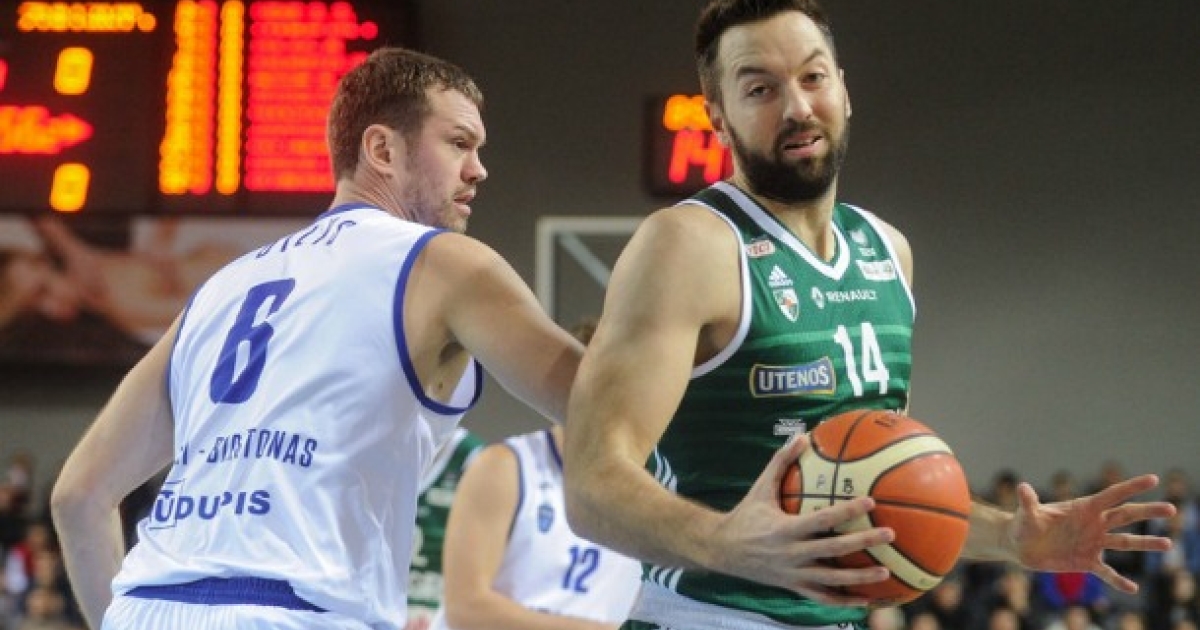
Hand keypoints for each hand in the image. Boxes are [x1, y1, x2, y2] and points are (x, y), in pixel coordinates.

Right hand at [712, 434, 893, 606]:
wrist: (722, 550)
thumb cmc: (745, 514)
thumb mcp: (760, 487)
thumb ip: (781, 462)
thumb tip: (802, 436)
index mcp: (784, 529)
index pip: (821, 519)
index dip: (846, 511)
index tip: (870, 501)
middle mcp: (790, 554)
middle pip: (833, 550)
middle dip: (863, 542)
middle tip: (889, 535)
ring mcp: (793, 573)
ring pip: (832, 580)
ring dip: (860, 578)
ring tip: (886, 573)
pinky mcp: (793, 586)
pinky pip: (822, 598)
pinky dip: (845, 601)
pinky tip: (867, 601)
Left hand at [1008, 475, 1175, 592]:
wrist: (1020, 546)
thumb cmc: (1024, 524)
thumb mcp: (1026, 513)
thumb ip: (1028, 502)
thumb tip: (1021, 487)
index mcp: (1083, 508)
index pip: (1111, 495)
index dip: (1131, 486)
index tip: (1154, 479)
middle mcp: (1094, 524)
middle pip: (1126, 515)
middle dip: (1148, 512)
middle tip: (1171, 509)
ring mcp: (1093, 543)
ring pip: (1125, 543)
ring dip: (1145, 544)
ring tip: (1167, 543)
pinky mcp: (1087, 562)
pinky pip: (1107, 572)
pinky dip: (1119, 580)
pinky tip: (1133, 588)